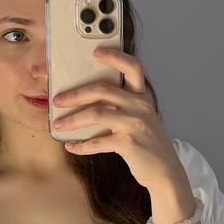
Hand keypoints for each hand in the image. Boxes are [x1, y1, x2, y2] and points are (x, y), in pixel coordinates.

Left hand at [50, 46, 182, 190]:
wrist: (165, 171)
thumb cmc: (146, 144)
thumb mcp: (138, 119)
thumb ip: (120, 107)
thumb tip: (83, 102)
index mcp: (141, 97)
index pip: (133, 67)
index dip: (115, 56)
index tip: (96, 51)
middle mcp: (140, 106)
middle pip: (103, 89)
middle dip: (75, 94)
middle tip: (57, 100)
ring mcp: (135, 124)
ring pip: (96, 114)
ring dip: (72, 120)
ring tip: (58, 125)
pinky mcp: (129, 143)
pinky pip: (97, 142)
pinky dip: (81, 145)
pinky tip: (71, 146)